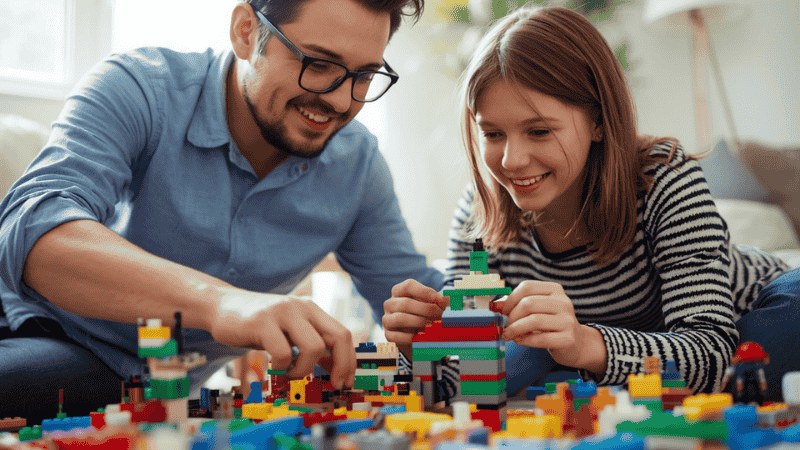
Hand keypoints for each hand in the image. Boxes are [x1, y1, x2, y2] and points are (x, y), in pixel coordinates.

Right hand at [209, 287, 355, 388]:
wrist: (222, 306)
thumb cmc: (259, 326)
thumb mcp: (289, 332)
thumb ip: (311, 344)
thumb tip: (335, 369)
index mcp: (312, 310)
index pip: (343, 334)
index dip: (349, 361)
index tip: (345, 382)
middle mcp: (302, 307)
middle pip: (339, 337)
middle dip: (341, 366)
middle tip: (332, 385)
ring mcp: (283, 312)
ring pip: (314, 347)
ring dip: (304, 370)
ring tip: (289, 373)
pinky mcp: (262, 322)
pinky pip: (283, 353)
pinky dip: (281, 368)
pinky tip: (273, 366)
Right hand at [383, 279, 448, 348]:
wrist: (416, 335)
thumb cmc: (425, 314)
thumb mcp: (432, 304)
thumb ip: (440, 300)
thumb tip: (451, 299)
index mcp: (399, 291)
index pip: (408, 286)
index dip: (426, 292)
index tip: (441, 300)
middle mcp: (390, 303)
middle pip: (406, 303)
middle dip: (426, 309)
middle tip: (441, 315)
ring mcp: (387, 319)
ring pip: (400, 318)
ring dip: (419, 322)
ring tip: (432, 326)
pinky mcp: (388, 335)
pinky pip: (398, 336)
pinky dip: (412, 337)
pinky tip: (422, 336)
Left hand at [501, 280, 605, 372]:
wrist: (576, 344)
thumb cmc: (550, 324)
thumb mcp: (536, 310)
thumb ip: (517, 304)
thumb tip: (495, 304)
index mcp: (555, 290)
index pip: (527, 287)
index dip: (510, 299)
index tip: (502, 310)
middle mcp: (563, 302)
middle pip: (529, 303)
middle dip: (512, 316)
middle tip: (506, 326)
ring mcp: (568, 320)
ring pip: (534, 320)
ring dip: (516, 329)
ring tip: (509, 335)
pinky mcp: (568, 338)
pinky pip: (541, 338)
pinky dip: (525, 340)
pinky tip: (520, 340)